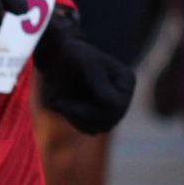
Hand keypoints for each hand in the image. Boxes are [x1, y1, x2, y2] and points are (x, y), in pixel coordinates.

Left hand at [34, 12, 134, 133]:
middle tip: (59, 103)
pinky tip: (62, 105)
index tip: (68, 99)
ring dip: (75, 117)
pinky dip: (73, 119)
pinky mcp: (96, 117)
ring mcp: (110, 109)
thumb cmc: (75, 56)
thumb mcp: (87, 64)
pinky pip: (87, 128)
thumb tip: (114, 105)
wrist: (57, 58)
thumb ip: (100, 83)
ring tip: (60, 102)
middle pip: (109, 120)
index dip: (94, 107)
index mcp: (126, 82)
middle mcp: (122, 98)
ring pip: (97, 127)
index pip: (117, 106)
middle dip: (82, 113)